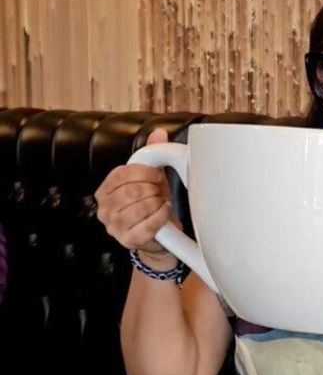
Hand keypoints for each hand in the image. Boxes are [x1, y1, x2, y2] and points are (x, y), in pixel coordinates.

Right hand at [94, 129, 181, 257]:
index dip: (143, 172)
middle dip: (152, 189)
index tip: (156, 175)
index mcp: (105, 190)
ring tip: (161, 203)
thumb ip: (152, 155)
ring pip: (139, 208)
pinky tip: (164, 212)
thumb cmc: (152, 203)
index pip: (120, 175)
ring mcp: (114, 227)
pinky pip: (148, 225)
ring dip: (157, 203)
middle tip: (159, 191)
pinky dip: (161, 216)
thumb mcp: (151, 178)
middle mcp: (104, 209)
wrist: (160, 233)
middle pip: (130, 192)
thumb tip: (159, 133)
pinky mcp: (128, 241)